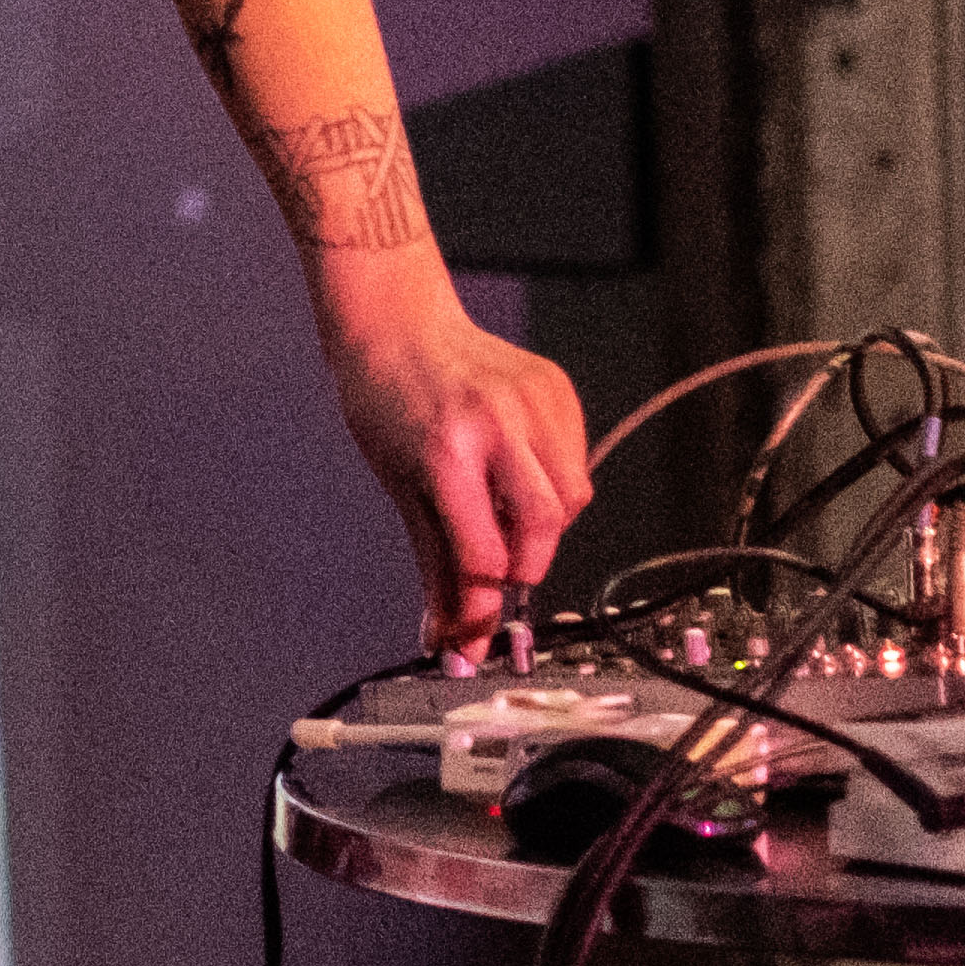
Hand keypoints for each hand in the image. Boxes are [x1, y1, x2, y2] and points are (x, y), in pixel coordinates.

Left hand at [315, 263, 596, 648]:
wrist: (398, 325)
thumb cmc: (387, 401)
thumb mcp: (402, 491)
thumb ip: (436, 571)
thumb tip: (456, 640)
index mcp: (448, 450)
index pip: (486, 554)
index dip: (483, 601)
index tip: (475, 625)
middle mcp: (499, 421)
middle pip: (546, 526)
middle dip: (526, 564)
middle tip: (497, 566)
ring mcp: (535, 399)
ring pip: (574, 496)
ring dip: (544, 524)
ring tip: (502, 507)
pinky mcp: (557, 388)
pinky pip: (577, 460)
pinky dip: (555, 482)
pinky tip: (516, 470)